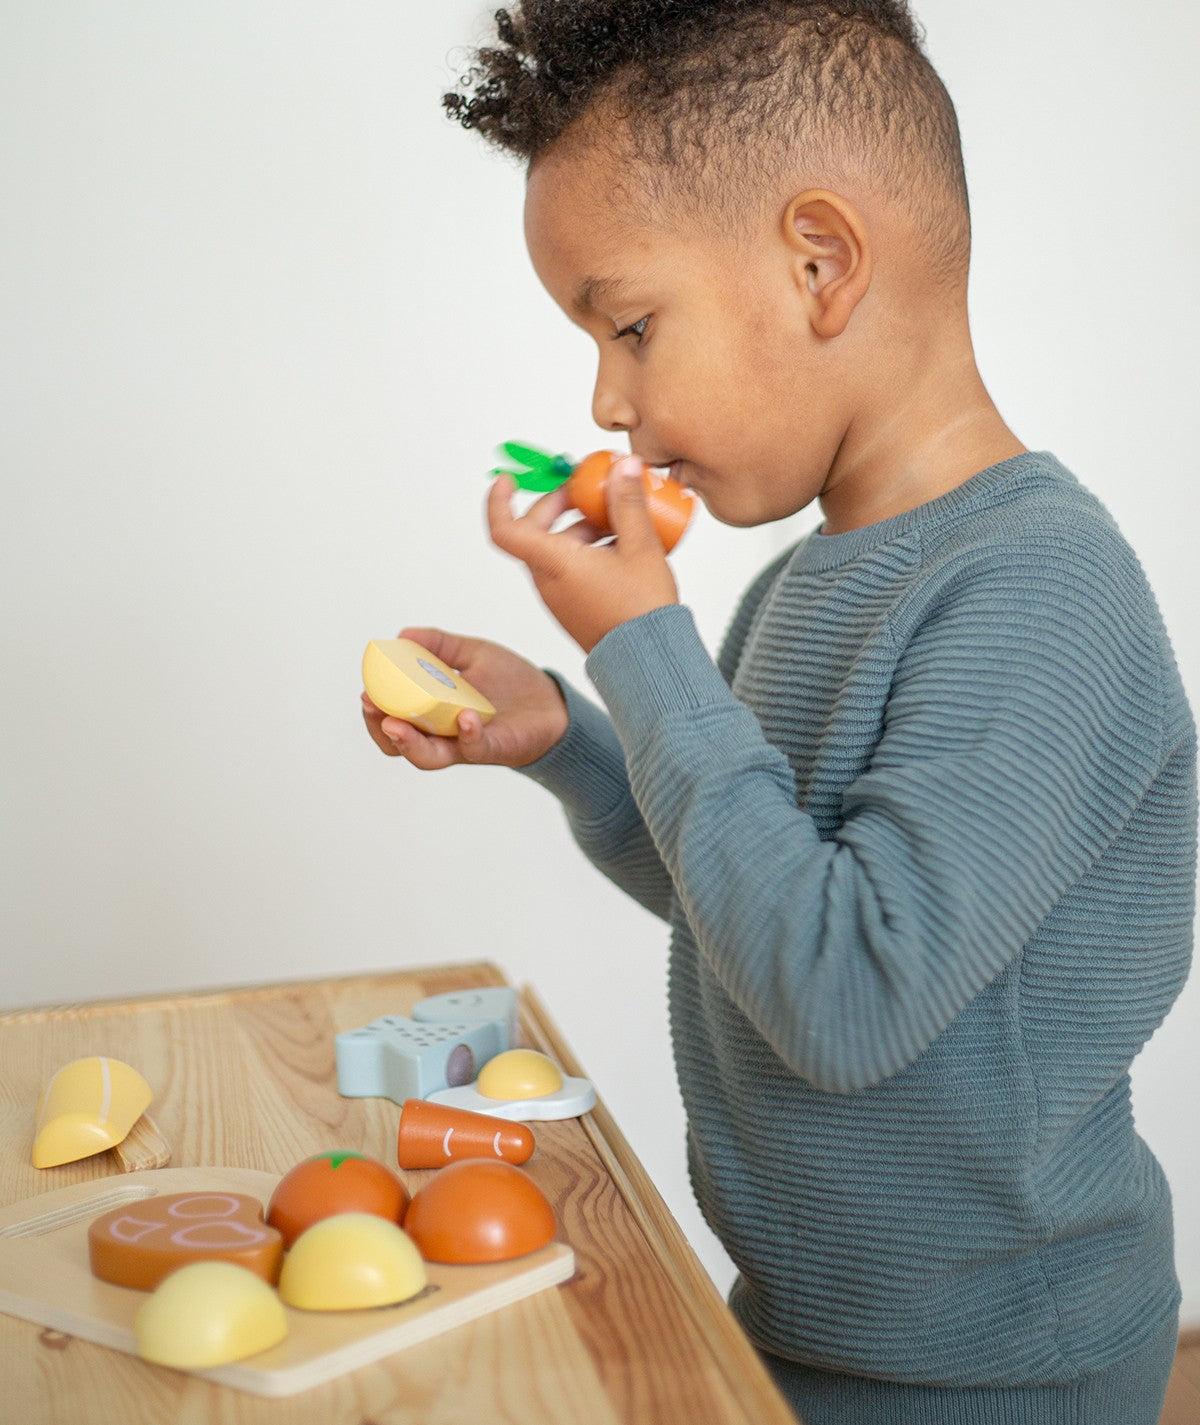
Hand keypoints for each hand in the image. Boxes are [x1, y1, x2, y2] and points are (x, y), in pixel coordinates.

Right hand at [361, 627, 568, 769]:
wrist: (552, 703)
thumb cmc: (510, 682)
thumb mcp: (472, 654)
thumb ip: (439, 644)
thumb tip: (403, 635)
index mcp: (431, 713)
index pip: (392, 721)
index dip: (375, 713)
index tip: (367, 694)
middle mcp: (442, 735)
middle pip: (399, 746)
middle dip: (381, 730)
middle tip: (375, 710)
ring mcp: (465, 745)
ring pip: (427, 757)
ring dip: (409, 743)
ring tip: (398, 724)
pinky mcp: (492, 749)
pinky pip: (473, 748)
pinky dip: (466, 734)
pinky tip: (465, 716)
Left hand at [487, 455, 678, 651]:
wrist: (648, 661)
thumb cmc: (641, 611)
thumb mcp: (641, 547)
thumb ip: (629, 502)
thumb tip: (623, 466)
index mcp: (555, 564)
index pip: (505, 529)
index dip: (500, 500)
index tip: (509, 479)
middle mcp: (548, 580)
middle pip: (535, 530)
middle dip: (560, 503)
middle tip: (589, 489)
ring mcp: (559, 595)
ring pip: (556, 547)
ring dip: (581, 525)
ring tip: (620, 517)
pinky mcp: (573, 605)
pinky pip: (570, 566)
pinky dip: (588, 548)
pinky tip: (623, 543)